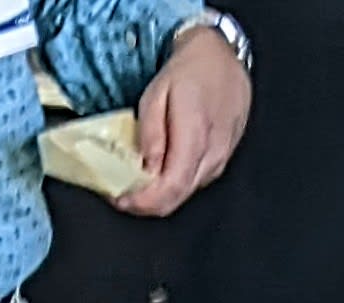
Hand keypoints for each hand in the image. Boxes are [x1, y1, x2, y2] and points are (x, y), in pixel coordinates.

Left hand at [119, 26, 250, 215]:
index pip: (170, 188)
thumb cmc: (189, 72)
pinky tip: (160, 169)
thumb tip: (144, 169)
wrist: (222, 58)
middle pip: (176, 199)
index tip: (121, 199)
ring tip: (138, 179)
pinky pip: (195, 183)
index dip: (143, 202)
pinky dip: (173, 183)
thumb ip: (151, 135)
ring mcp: (220, 160)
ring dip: (159, 194)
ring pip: (185, 194)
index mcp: (194, 136)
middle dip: (146, 202)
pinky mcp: (222, 161)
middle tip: (122, 193)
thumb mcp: (156, 95)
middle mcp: (212, 154)